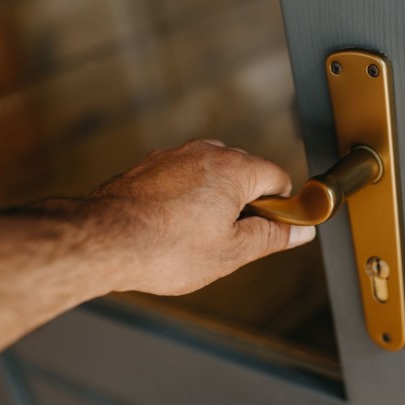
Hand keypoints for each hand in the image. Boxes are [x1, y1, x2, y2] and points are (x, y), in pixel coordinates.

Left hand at [86, 139, 315, 295]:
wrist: (103, 241)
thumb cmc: (166, 248)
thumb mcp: (232, 252)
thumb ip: (272, 236)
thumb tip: (301, 230)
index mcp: (234, 168)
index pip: (277, 177)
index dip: (281, 207)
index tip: (272, 230)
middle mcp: (206, 152)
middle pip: (245, 173)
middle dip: (246, 204)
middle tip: (231, 241)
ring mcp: (174, 156)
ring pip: (211, 176)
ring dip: (214, 202)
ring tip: (196, 238)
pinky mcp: (149, 166)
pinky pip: (182, 178)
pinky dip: (186, 199)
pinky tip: (172, 228)